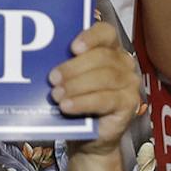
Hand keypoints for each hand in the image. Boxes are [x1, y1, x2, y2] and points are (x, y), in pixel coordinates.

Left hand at [51, 22, 143, 154]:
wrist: (89, 137)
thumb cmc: (78, 102)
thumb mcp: (70, 81)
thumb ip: (64, 69)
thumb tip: (40, 61)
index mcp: (109, 50)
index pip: (106, 33)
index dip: (91, 37)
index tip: (73, 47)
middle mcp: (123, 64)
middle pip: (103, 57)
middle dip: (74, 67)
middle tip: (53, 79)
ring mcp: (129, 84)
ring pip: (105, 77)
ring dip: (77, 86)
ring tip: (57, 95)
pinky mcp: (129, 104)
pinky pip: (107, 99)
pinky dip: (84, 102)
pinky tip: (68, 106)